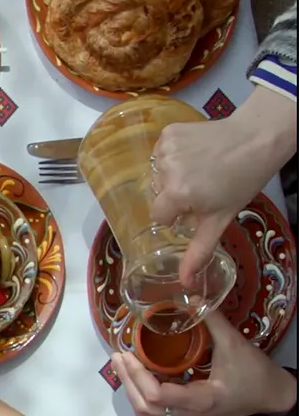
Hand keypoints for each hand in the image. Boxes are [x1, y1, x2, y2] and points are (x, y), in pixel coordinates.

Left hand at [111, 312, 296, 415]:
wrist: (273, 395)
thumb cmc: (255, 373)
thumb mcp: (235, 344)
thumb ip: (212, 320)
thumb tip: (190, 297)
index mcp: (201, 400)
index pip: (156, 396)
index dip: (137, 375)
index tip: (127, 353)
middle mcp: (189, 415)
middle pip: (145, 408)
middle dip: (127, 381)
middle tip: (118, 355)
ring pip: (148, 412)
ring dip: (131, 388)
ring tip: (123, 363)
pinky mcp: (187, 415)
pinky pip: (156, 409)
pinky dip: (142, 392)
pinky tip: (139, 371)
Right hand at [151, 86, 296, 281]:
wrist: (257, 139)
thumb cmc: (241, 182)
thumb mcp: (220, 220)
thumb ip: (198, 251)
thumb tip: (184, 283)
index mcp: (177, 194)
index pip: (159, 215)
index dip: (177, 213)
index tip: (197, 206)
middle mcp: (166, 171)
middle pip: (157, 193)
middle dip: (175, 193)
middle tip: (203, 186)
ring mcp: (165, 148)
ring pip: (158, 172)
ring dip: (173, 173)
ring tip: (200, 168)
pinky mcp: (168, 132)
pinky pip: (161, 151)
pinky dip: (173, 154)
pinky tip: (194, 153)